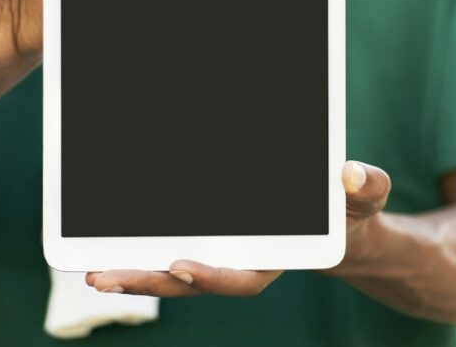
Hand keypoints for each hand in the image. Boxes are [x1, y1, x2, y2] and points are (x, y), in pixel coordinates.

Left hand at [84, 160, 390, 297]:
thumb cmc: (349, 211)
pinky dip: (141, 247)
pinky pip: (170, 245)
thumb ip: (365, 189)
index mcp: (274, 261)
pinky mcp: (208, 238)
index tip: (181, 266)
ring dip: (132, 270)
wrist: (337, 219)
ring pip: (170, 268)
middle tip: (101, 276)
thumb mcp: (364, 200)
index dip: (210, 276)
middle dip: (147, 280)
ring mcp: (220, 252)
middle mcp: (240, 262)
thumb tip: (352, 174)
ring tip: (90, 270)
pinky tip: (106, 241)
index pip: (238, 278)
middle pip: (188, 280)